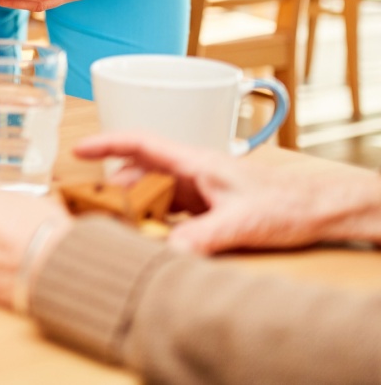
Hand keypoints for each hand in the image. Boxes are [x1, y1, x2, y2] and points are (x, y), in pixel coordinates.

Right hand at [75, 132, 380, 253]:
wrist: (319, 213)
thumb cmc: (287, 204)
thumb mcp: (241, 222)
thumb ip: (202, 236)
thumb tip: (167, 253)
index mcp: (195, 162)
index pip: (140, 143)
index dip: (106, 144)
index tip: (77, 150)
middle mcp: (192, 172)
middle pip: (140, 174)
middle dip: (115, 191)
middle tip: (94, 211)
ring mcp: (198, 190)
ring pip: (153, 195)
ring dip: (135, 210)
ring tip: (119, 230)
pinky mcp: (207, 208)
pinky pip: (169, 213)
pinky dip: (155, 225)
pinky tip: (152, 242)